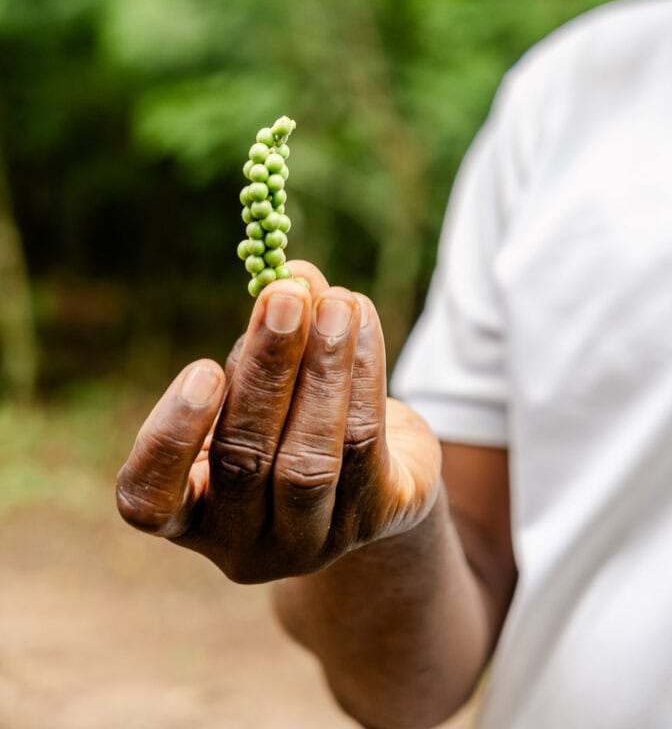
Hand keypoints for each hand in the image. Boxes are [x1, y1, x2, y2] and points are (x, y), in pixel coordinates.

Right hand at [116, 261, 441, 582]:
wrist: (375, 478)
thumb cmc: (290, 422)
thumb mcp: (263, 388)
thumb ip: (264, 340)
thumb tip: (292, 275)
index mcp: (189, 513)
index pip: (149, 499)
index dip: (170, 438)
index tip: (203, 368)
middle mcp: (243, 542)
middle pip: (243, 461)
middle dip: (266, 370)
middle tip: (283, 295)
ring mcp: (311, 543)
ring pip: (311, 459)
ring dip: (324, 369)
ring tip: (336, 302)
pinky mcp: (374, 520)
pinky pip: (366, 443)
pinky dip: (364, 372)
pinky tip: (361, 319)